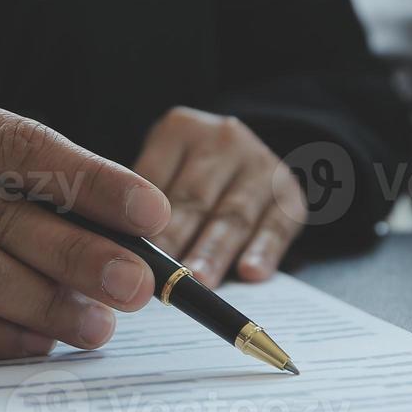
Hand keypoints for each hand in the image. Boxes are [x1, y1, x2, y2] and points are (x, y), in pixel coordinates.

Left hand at [133, 107, 304, 286]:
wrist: (246, 161)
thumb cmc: (188, 177)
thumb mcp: (161, 173)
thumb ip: (140, 208)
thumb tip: (123, 256)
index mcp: (179, 130)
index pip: (154, 178)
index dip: (140, 220)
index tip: (132, 254)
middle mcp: (223, 140)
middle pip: (195, 198)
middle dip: (177, 240)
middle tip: (161, 274)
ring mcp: (260, 164)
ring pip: (234, 214)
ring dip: (214, 251)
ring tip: (200, 281)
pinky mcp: (288, 192)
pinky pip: (277, 225)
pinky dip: (263, 251)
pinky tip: (251, 273)